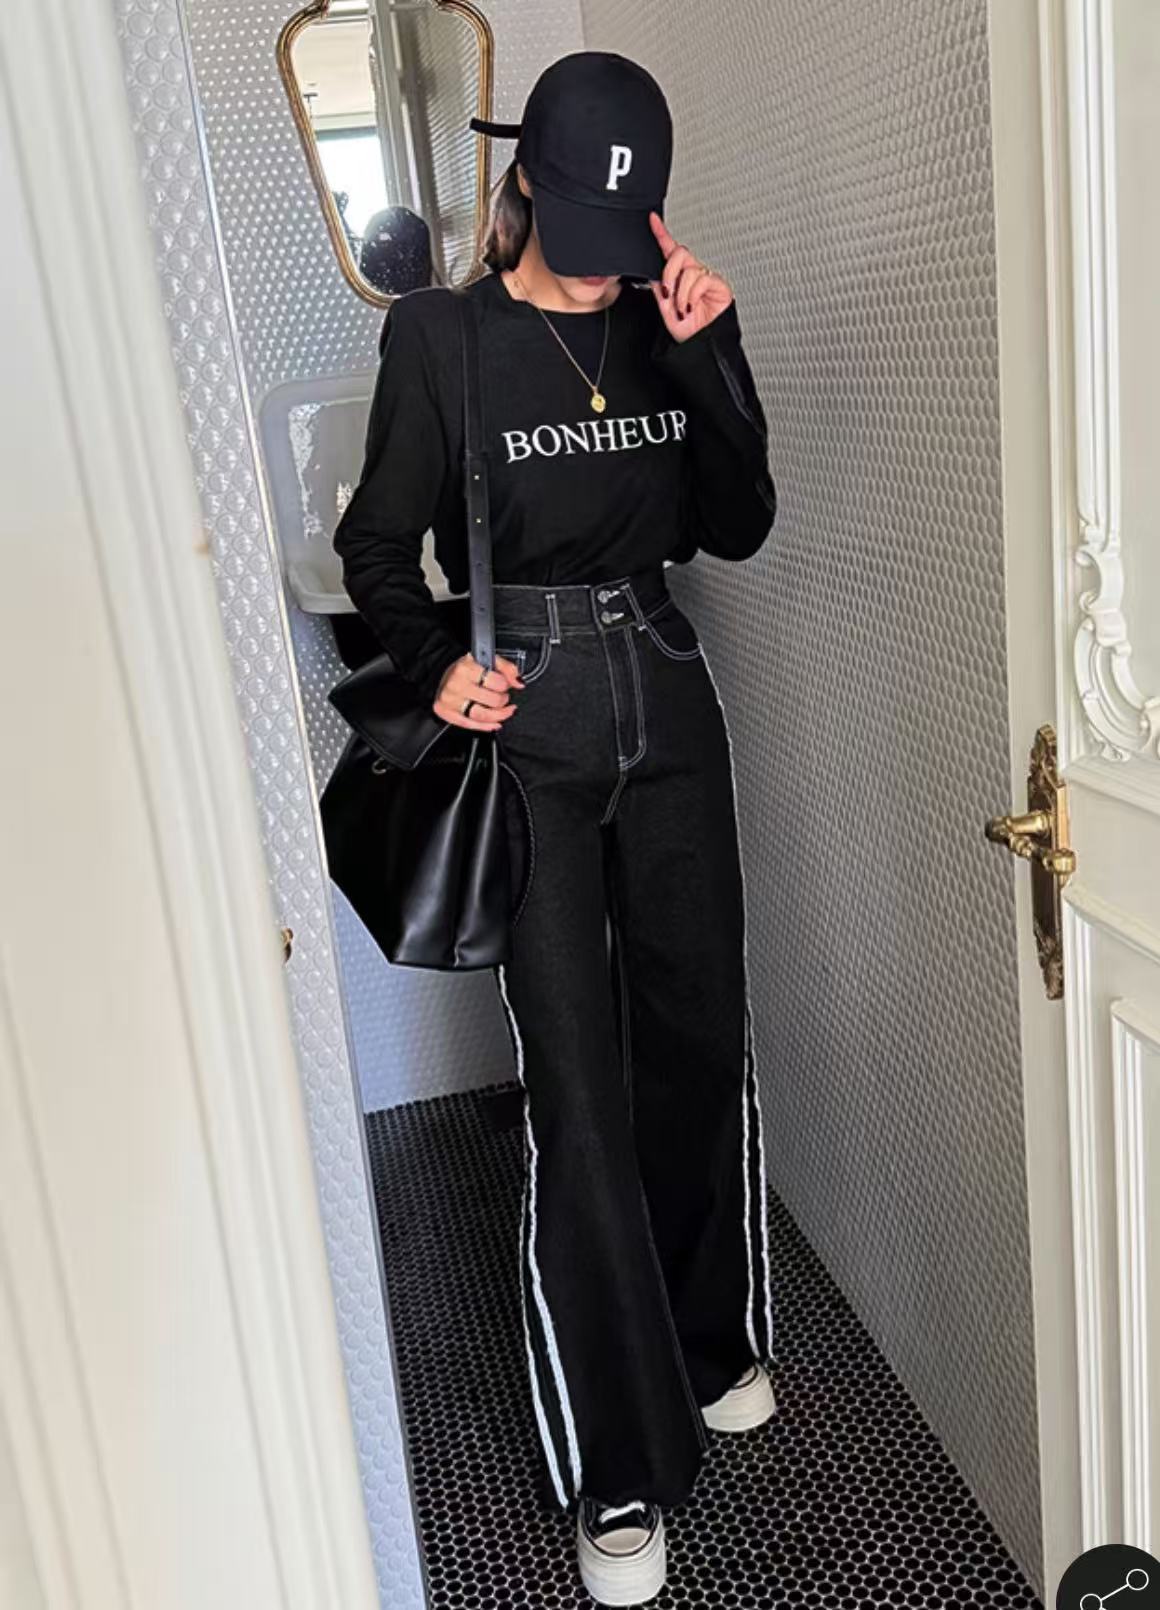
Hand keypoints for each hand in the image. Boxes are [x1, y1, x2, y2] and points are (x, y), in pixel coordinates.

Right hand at [434, 651, 522, 730]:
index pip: (497, 683)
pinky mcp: (446, 712)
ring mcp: (450, 700)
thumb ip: (507, 668)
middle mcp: (456, 684)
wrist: (442, 675)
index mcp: (466, 668)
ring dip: (499, 716)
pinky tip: (494, 723)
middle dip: (503, 700)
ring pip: (482, 716)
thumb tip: (519, 682)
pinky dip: (486, 726)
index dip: (506, 685)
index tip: (505, 685)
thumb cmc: (465, 669)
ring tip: (505, 711)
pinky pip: (471, 725)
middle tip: (502, 697)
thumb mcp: (486, 660)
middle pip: (492, 701)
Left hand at [647, 211, 733, 342]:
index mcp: (679, 278)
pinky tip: (692, 306)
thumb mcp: (665, 309)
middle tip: (668, 292)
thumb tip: (653, 274)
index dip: (661, 234)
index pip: (670, 251)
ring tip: (683, 309)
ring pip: (689, 269)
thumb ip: (660, 289)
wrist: (702, 347)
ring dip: (681, 292)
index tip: (652, 221)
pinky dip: (692, 295)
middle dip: (669, 272)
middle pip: (680, 253)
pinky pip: (702, 279)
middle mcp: (692, 275)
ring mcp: (705, 279)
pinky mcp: (718, 285)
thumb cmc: (689, 332)